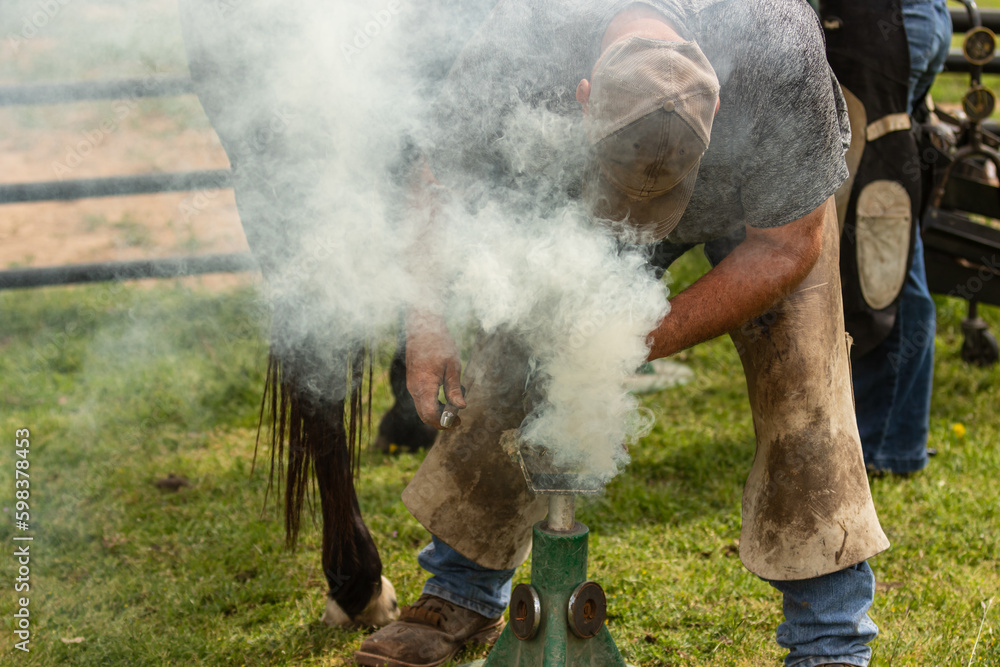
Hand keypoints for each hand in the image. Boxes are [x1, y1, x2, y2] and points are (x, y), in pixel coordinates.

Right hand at [405, 311, 466, 428]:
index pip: (431, 415)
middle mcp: (414, 388)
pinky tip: (444, 396)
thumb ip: (454, 389)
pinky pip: (420, 399)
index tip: (458, 422)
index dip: (444, 423)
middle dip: (440, 421)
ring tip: (453, 405)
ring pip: (421, 408)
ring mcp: (411, 385)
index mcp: (424, 386)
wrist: (423, 327)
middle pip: (424, 415)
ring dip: (436, 411)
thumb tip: (461, 407)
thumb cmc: (440, 344)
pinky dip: (431, 403)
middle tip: (457, 419)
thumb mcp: (453, 367)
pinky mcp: (412, 380)